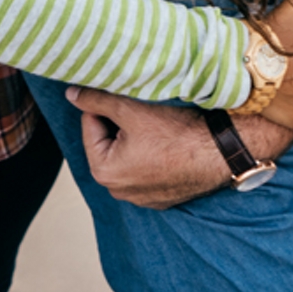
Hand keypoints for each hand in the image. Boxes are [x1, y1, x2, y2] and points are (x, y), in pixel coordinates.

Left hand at [66, 91, 225, 206]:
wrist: (221, 151)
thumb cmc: (175, 133)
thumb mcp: (129, 109)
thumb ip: (95, 100)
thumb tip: (71, 94)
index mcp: (104, 172)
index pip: (90, 123)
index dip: (107, 107)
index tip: (129, 103)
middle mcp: (119, 191)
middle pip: (107, 141)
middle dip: (118, 125)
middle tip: (142, 114)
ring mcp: (142, 198)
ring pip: (126, 154)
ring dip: (134, 139)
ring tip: (156, 129)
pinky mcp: (162, 197)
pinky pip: (145, 169)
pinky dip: (150, 155)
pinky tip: (166, 144)